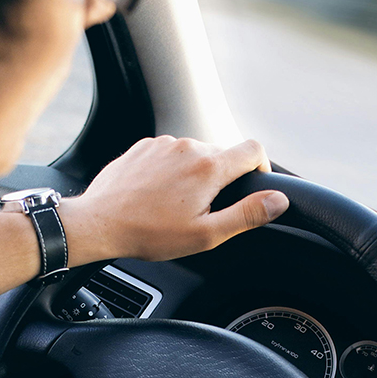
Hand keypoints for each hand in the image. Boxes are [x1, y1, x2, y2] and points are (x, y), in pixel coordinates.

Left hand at [60, 136, 290, 264]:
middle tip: (205, 210)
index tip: (253, 186)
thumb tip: (278, 201)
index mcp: (209, 167)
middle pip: (223, 154)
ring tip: (176, 205)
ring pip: (195, 154)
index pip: (254, 150)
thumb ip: (247, 215)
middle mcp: (188, 146)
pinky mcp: (144, 146)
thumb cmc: (149, 233)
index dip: (261, 167)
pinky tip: (157, 195)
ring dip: (195, 174)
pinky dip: (171, 170)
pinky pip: (169, 153)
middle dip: (222, 179)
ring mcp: (164, 143)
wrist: (99, 222)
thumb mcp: (206, 234)